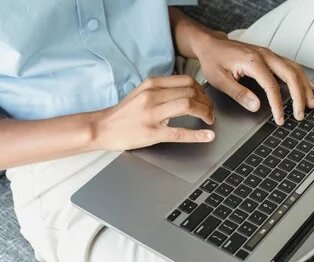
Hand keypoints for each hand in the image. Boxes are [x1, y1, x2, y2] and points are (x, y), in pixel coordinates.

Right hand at [92, 75, 214, 149]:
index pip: (187, 81)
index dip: (203, 90)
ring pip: (188, 106)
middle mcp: (152, 95)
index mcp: (152, 84)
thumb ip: (163, 90)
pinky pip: (179, 132)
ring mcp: (151, 114)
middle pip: (191, 92)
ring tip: (209, 120)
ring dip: (205, 113)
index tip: (206, 99)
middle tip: (210, 112)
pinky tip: (208, 136)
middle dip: (207, 102)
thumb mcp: (143, 93)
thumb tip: (188, 92)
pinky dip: (197, 134)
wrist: (102, 127)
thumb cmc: (125, 113)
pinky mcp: (151, 133)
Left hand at [195, 37, 313, 124]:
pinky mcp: (270, 56)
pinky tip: (307, 87)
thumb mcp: (219, 79)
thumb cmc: (213, 60)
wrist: (211, 44)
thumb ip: (239, 93)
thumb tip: (256, 106)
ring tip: (311, 103)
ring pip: (294, 69)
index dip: (278, 105)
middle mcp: (265, 55)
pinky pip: (291, 66)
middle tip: (300, 114)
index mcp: (252, 61)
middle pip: (291, 75)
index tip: (280, 119)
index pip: (272, 86)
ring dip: (305, 86)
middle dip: (299, 96)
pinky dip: (301, 78)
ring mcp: (269, 54)